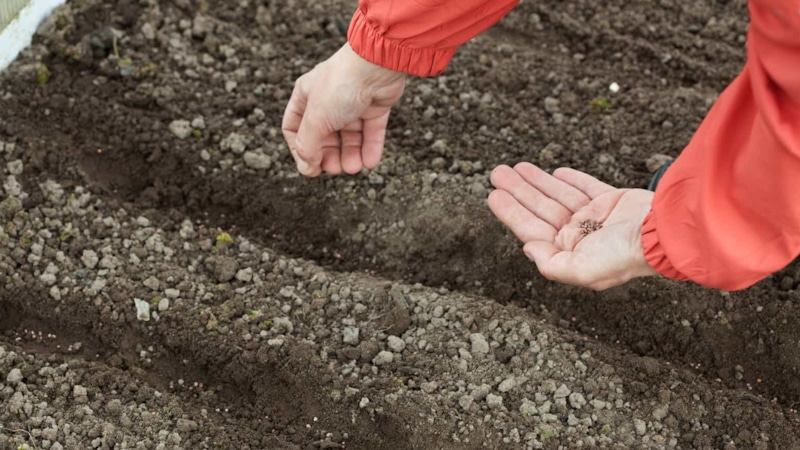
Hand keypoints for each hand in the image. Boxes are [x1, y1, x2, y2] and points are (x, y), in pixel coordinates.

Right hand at [282, 43, 406, 176]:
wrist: (376, 65)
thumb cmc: (341, 85)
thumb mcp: (316, 119)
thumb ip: (308, 146)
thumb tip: (306, 168)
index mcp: (306, 97)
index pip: (295, 128)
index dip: (300, 150)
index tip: (310, 166)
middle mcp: (328, 100)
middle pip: (324, 137)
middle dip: (329, 155)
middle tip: (335, 169)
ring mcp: (352, 103)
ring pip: (349, 137)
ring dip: (351, 155)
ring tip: (354, 168)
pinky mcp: (374, 106)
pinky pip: (370, 132)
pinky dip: (370, 148)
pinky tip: (370, 162)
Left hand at [488, 162, 657, 289]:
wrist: (665, 233)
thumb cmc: (624, 255)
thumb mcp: (583, 271)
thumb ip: (551, 264)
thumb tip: (527, 248)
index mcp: (570, 253)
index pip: (531, 229)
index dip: (511, 212)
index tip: (493, 195)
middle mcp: (580, 235)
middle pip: (540, 209)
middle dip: (518, 191)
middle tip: (497, 172)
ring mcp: (597, 217)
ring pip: (558, 195)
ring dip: (536, 181)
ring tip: (515, 166)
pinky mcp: (614, 201)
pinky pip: (586, 187)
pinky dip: (570, 179)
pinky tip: (554, 172)